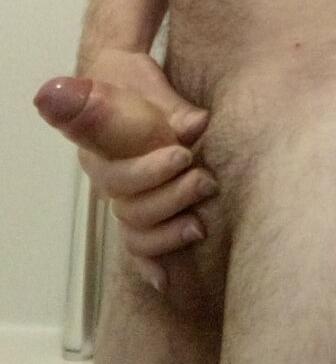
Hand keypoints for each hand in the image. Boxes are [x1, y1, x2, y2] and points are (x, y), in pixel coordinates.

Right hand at [33, 49, 217, 291]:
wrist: (119, 81)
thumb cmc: (136, 83)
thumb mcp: (152, 87)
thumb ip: (172, 110)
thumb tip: (196, 126)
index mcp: (102, 150)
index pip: (121, 174)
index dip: (151, 169)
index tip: (184, 153)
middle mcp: (107, 179)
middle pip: (131, 208)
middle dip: (171, 197)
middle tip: (205, 180)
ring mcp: (122, 197)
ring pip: (135, 228)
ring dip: (167, 232)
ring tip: (199, 225)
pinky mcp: (138, 207)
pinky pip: (137, 243)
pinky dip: (148, 263)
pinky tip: (164, 281)